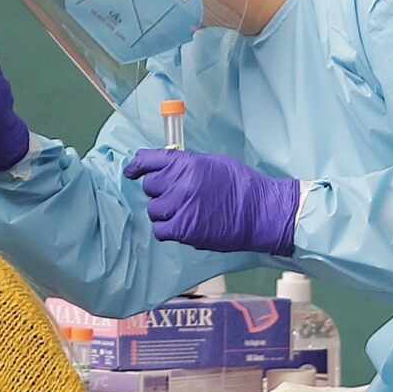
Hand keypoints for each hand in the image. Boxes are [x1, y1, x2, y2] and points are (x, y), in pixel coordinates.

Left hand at [123, 150, 299, 255]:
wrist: (260, 212)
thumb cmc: (243, 186)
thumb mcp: (213, 163)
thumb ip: (187, 164)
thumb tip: (168, 167)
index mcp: (186, 163)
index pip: (147, 160)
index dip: (136, 166)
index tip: (132, 171)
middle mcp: (179, 183)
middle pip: (149, 186)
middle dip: (159, 190)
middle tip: (176, 195)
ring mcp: (180, 207)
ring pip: (153, 209)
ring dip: (164, 211)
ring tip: (183, 211)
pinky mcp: (184, 229)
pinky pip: (160, 230)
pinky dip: (168, 229)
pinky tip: (182, 225)